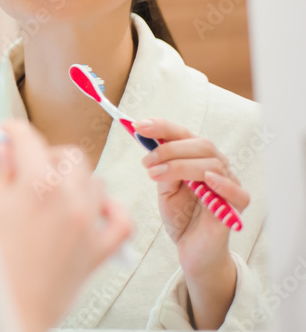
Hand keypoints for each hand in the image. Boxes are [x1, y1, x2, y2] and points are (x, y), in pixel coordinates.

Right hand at [0, 119, 131, 331]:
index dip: (12, 132)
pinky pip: (121, 219)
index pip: (27, 138)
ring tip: (51, 193)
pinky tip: (93, 210)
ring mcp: (87, 225)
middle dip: (46, 154)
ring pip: (95, 181)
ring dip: (74, 181)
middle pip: (68, 155)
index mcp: (34, 185)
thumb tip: (1, 149)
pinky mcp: (98, 251)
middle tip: (24, 167)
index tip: (5, 134)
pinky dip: (110, 210)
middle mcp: (67, 199)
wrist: (7, 311)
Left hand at [136, 118, 248, 327]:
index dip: (163, 127)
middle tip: (146, 161)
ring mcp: (228, 185)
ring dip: (181, 165)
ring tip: (155, 174)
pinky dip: (222, 183)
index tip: (139, 125)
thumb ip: (163, 169)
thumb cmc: (180, 216)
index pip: (183, 135)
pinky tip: (206, 180)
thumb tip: (152, 150)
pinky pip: (236, 191)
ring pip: (211, 163)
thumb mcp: (165, 189)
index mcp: (197, 158)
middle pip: (200, 145)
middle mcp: (216, 167)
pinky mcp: (235, 208)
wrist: (192, 250)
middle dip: (169, 148)